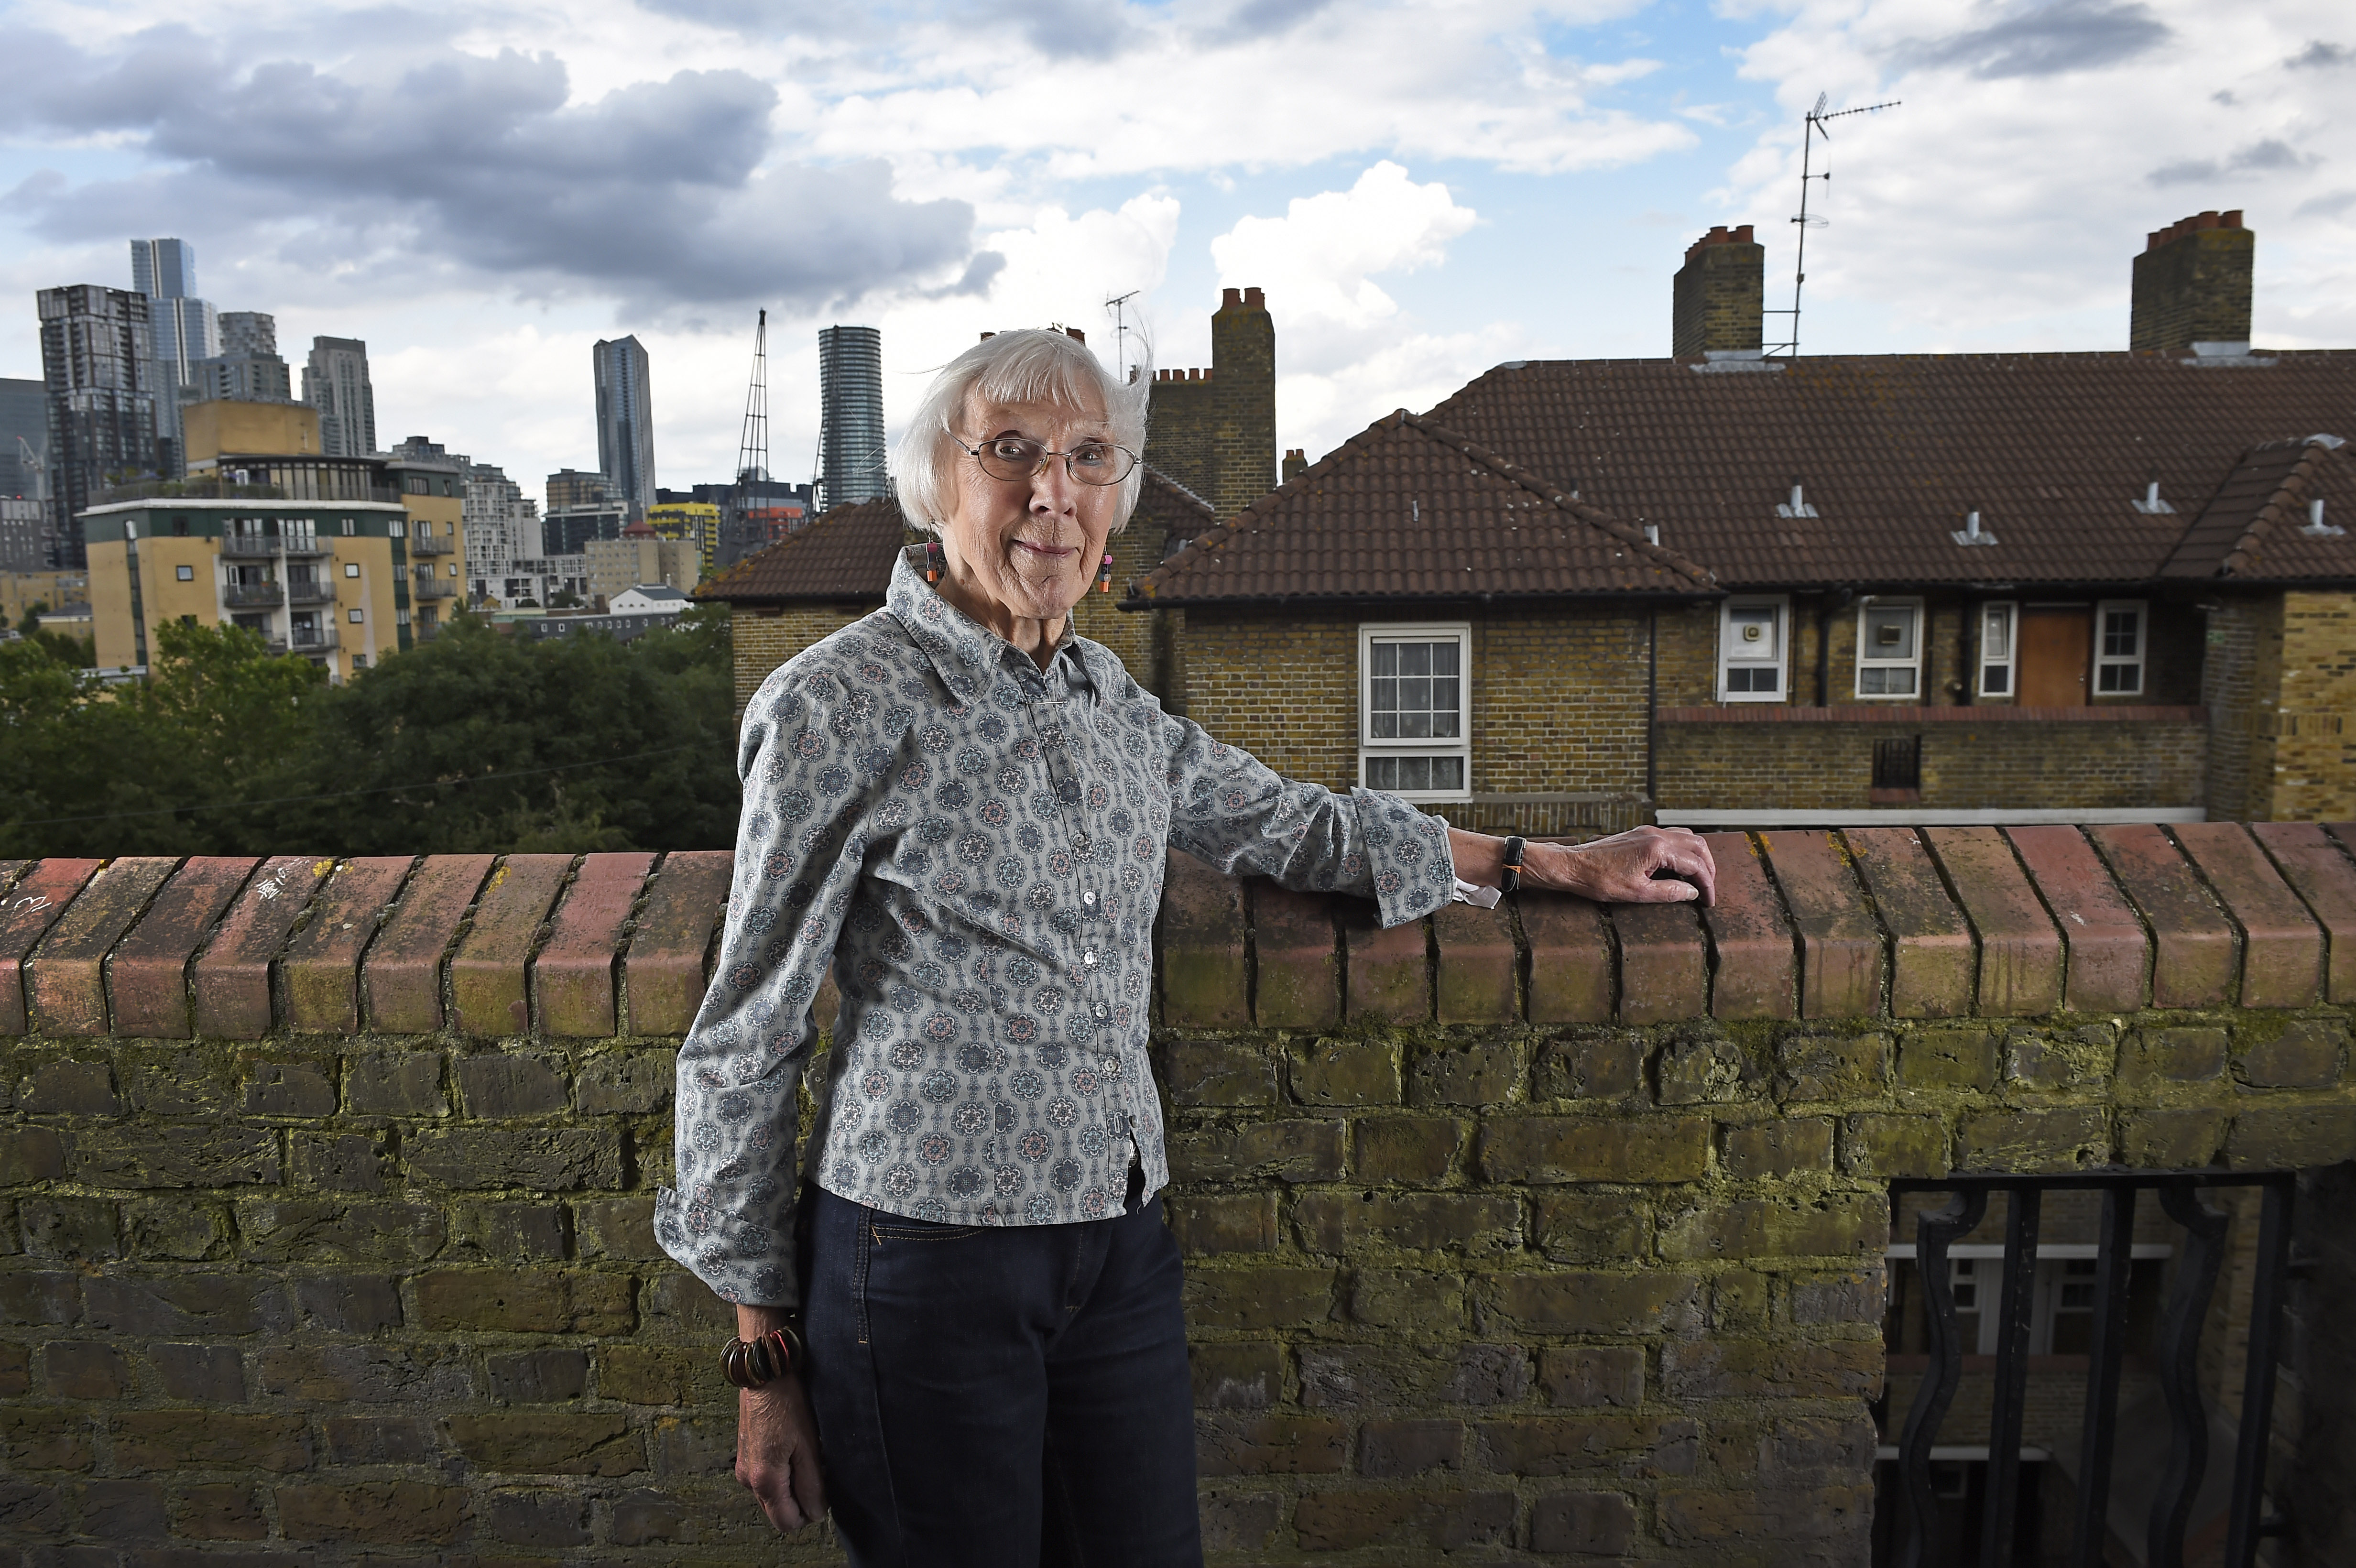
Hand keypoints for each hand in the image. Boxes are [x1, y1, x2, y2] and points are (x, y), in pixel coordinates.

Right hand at [735, 1369, 826, 1531]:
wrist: (764, 1375)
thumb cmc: (787, 1405)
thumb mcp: (809, 1446)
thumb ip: (812, 1484)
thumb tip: (816, 1513)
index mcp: (764, 1480)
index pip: (787, 1523)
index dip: (809, 1513)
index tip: (821, 1489)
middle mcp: (747, 1481)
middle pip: (778, 1513)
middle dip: (799, 1501)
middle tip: (815, 1470)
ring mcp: (743, 1469)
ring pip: (772, 1497)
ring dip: (790, 1487)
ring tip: (804, 1457)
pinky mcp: (745, 1457)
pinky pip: (765, 1480)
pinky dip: (781, 1475)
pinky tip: (792, 1451)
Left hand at [1532, 826, 1716, 906]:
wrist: (1572, 866)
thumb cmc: (1599, 880)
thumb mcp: (1637, 893)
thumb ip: (1669, 892)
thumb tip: (1692, 893)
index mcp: (1657, 848)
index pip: (1695, 864)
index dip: (1707, 884)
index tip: (1708, 900)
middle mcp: (1655, 834)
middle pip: (1697, 846)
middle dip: (1707, 867)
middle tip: (1707, 888)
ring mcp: (1646, 831)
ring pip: (1686, 837)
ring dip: (1696, 856)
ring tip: (1697, 877)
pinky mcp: (1639, 834)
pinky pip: (1671, 836)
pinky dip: (1682, 850)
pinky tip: (1678, 866)